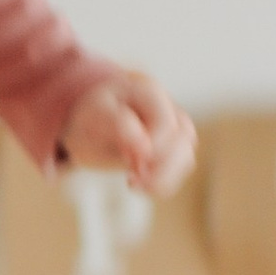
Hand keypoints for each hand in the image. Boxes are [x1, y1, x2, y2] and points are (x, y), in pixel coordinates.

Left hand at [61, 71, 196, 195]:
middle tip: (131, 179)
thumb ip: (117, 126)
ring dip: (163, 178)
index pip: (164, 123)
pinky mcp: (175, 147)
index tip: (127, 161)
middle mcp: (167, 105)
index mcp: (145, 90)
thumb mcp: (92, 118)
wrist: (89, 127)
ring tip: (134, 184)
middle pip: (183, 137)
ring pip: (186, 155)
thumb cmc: (90, 119)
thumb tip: (145, 147)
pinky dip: (164, 183)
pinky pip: (181, 168)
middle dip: (159, 166)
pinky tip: (141, 185)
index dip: (151, 148)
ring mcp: (175, 126)